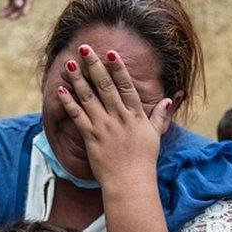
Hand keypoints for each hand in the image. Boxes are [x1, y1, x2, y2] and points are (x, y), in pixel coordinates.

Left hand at [0, 0, 31, 19]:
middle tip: (10, 19)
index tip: (23, 15)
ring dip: (9, 12)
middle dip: (17, 12)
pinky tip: (1, 14)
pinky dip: (6, 10)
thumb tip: (20, 5)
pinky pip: (11, 5)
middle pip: (23, 4)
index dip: (27, 8)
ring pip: (16, 6)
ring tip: (1, 16)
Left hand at [57, 45, 172, 187]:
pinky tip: (61, 90)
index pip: (126, 87)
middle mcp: (120, 117)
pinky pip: (78, 116)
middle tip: (84, 49)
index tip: (111, 53)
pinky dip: (69, 102)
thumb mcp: (156, 135)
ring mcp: (104, 126)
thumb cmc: (144, 161)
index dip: (118, 69)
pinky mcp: (91, 137)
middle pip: (105, 86)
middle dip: (94, 66)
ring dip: (78, 79)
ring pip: (89, 97)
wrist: (130, 182)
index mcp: (136, 115)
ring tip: (69, 64)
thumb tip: (170, 99)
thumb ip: (161, 116)